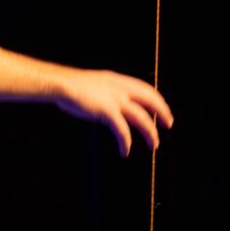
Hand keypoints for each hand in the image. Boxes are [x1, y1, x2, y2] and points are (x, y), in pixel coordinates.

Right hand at [56, 68, 173, 155]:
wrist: (61, 84)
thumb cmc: (70, 86)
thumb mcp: (93, 84)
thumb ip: (104, 91)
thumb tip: (108, 103)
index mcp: (118, 80)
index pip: (145, 89)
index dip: (156, 100)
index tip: (161, 109)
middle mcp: (121, 88)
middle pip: (151, 101)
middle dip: (162, 113)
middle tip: (168, 125)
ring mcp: (116, 100)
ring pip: (142, 118)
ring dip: (150, 133)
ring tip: (154, 144)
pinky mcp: (108, 112)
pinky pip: (123, 130)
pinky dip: (126, 142)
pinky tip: (125, 150)